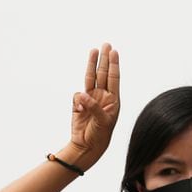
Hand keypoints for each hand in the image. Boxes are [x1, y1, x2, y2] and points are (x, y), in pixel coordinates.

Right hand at [68, 43, 119, 165]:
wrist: (87, 146)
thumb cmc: (100, 136)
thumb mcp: (102, 122)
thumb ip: (94, 107)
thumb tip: (82, 94)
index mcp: (113, 101)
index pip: (113, 79)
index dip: (113, 65)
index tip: (114, 52)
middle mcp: (103, 97)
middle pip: (103, 74)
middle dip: (104, 59)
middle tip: (107, 44)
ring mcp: (91, 99)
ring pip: (91, 78)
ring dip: (92, 64)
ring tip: (94, 50)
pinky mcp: (79, 104)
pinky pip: (77, 95)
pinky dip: (78, 100)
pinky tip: (81, 110)